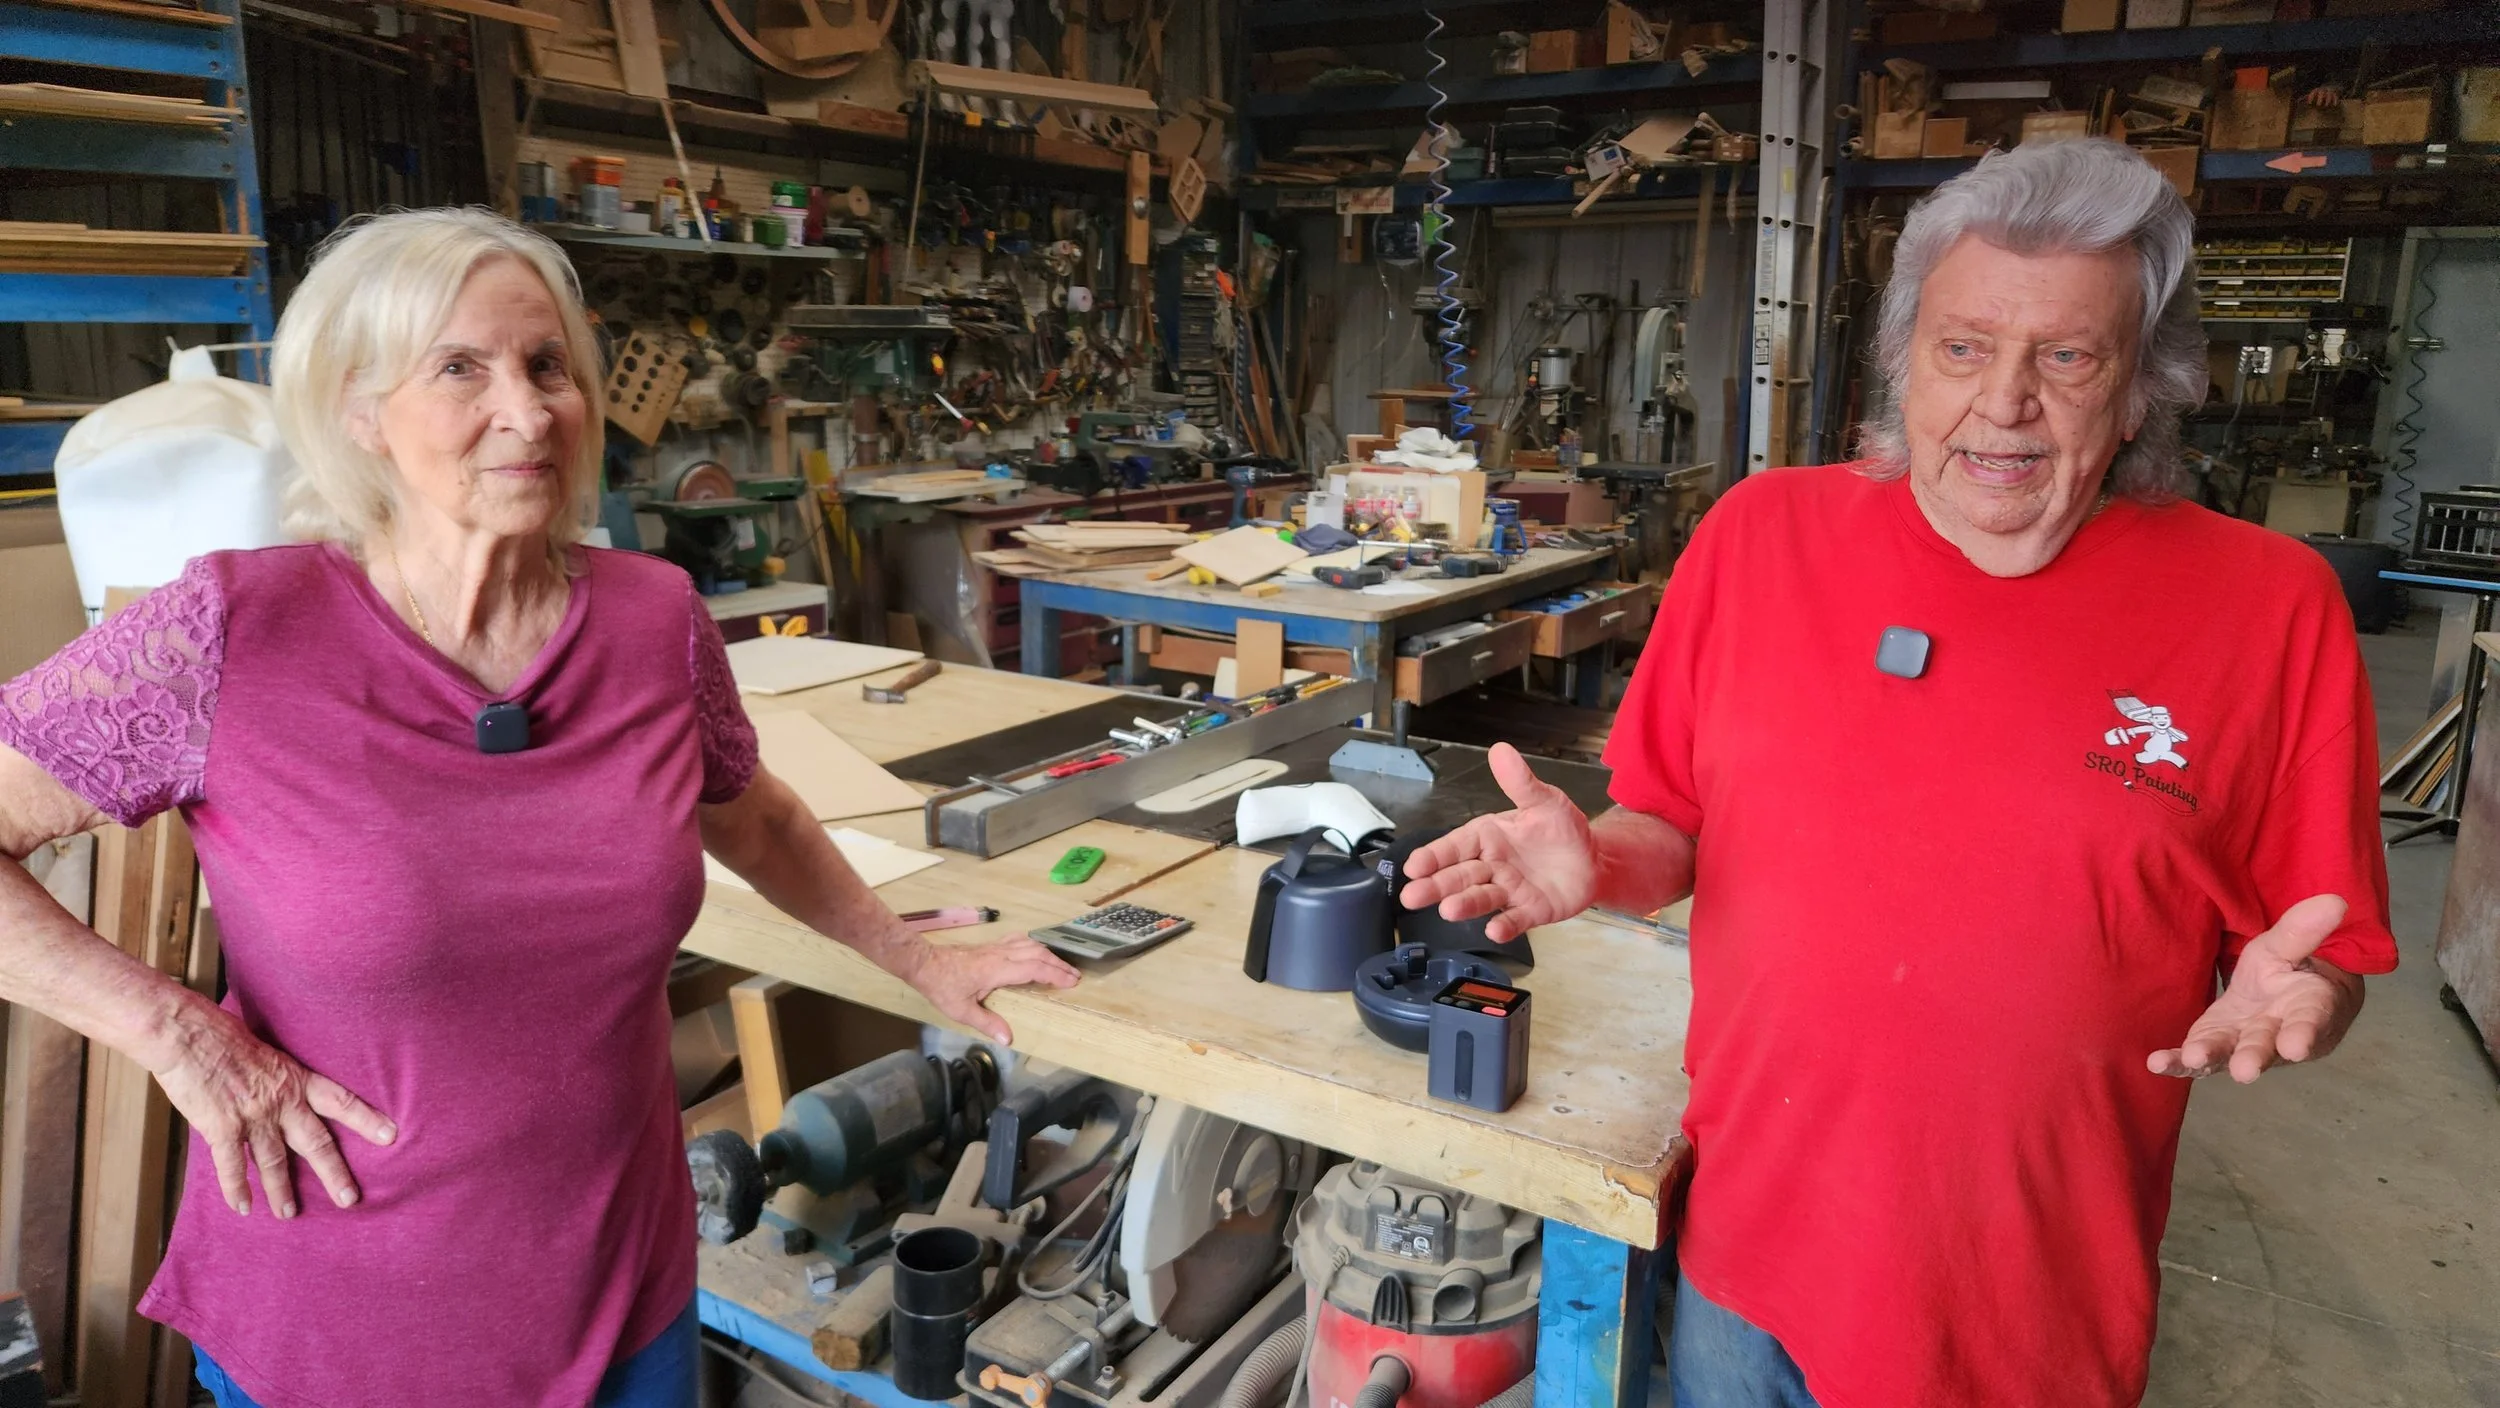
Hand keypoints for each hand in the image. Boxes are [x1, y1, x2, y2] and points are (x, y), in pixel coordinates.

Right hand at [148, 1000, 395, 1217]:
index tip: (390, 1136)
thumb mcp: (267, 1051)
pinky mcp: (221, 1128)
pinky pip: (232, 1167)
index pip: (341, 1101)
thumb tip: (284, 1087)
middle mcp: (281, 1102)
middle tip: (349, 1199)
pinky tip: (243, 1208)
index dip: (366, 1119)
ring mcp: (252, 1117)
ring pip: (275, 1162)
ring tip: (289, 1213)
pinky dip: (237, 1189)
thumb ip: (279, 1076)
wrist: (187, 1034)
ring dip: (282, 1191)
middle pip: (316, 1143)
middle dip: (334, 1173)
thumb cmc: (222, 1034)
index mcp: (296, 1079)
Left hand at [906, 934, 1079, 1043]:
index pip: (1034, 969)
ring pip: (1030, 944)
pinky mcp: (990, 945)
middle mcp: (1001, 955)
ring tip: (1061, 965)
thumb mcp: (962, 1010)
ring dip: (1048, 954)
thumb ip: (987, 1023)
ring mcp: (996, 947)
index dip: (1055, 974)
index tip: (1071, 982)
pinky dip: (1033, 945)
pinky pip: (1018, 940)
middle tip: (1074, 976)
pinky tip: (1035, 950)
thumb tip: (1008, 1039)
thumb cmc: (942, 986)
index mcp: (997, 970)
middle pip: (1037, 954)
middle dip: (1058, 964)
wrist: (924, 963)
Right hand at [1394, 743, 1598, 941]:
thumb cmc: (1562, 830)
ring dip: (1464, 905)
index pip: (1455, 846)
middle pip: (1459, 876)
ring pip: (1481, 898)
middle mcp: (1492, 866)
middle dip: (1436, 886)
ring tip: (1448, 910)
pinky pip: (1515, 920)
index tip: (1413, 866)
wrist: (1592, 860)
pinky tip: (1494, 931)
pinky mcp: (1529, 911)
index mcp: (1488, 837)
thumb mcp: (1545, 801)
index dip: (1434, 856)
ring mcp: (1509, 891)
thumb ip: (1520, 783)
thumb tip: (1500, 750)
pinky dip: (1504, 926)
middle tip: (1412, 897)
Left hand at [2149, 894, 2364, 1083]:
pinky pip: (2198, 1057)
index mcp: (2308, 1009)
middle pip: (2266, 1046)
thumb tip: (2335, 900)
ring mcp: (2243, 1044)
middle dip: (2255, 1057)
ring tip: (2193, 1059)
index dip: (2304, 1034)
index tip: (2296, 1046)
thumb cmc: (2291, 968)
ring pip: (2229, 1055)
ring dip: (2212, 1059)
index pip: (2309, 1022)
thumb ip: (2305, 929)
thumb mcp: (2292, 944)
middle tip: (2245, 1070)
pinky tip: (2156, 1064)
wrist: (2282, 992)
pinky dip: (2177, 1063)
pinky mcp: (2215, 1046)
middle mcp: (2277, 1035)